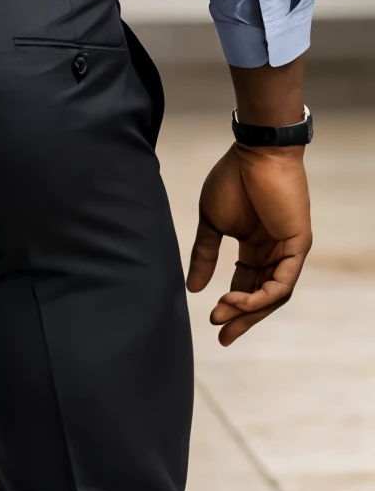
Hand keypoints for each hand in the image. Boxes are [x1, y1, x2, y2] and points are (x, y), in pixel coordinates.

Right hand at [186, 143, 311, 344]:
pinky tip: (239, 300)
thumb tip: (193, 288)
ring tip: (223, 314)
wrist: (255, 154)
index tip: (211, 321)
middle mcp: (273, 253)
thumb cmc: (233, 180)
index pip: (246, 285)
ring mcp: (287, 251)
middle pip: (261, 297)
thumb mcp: (212, 222)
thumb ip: (205, 254)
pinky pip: (282, 283)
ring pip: (272, 295)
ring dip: (248, 310)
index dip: (230, 305)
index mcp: (254, 246)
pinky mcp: (297, 247)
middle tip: (222, 336)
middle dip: (241, 318)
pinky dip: (262, 296)